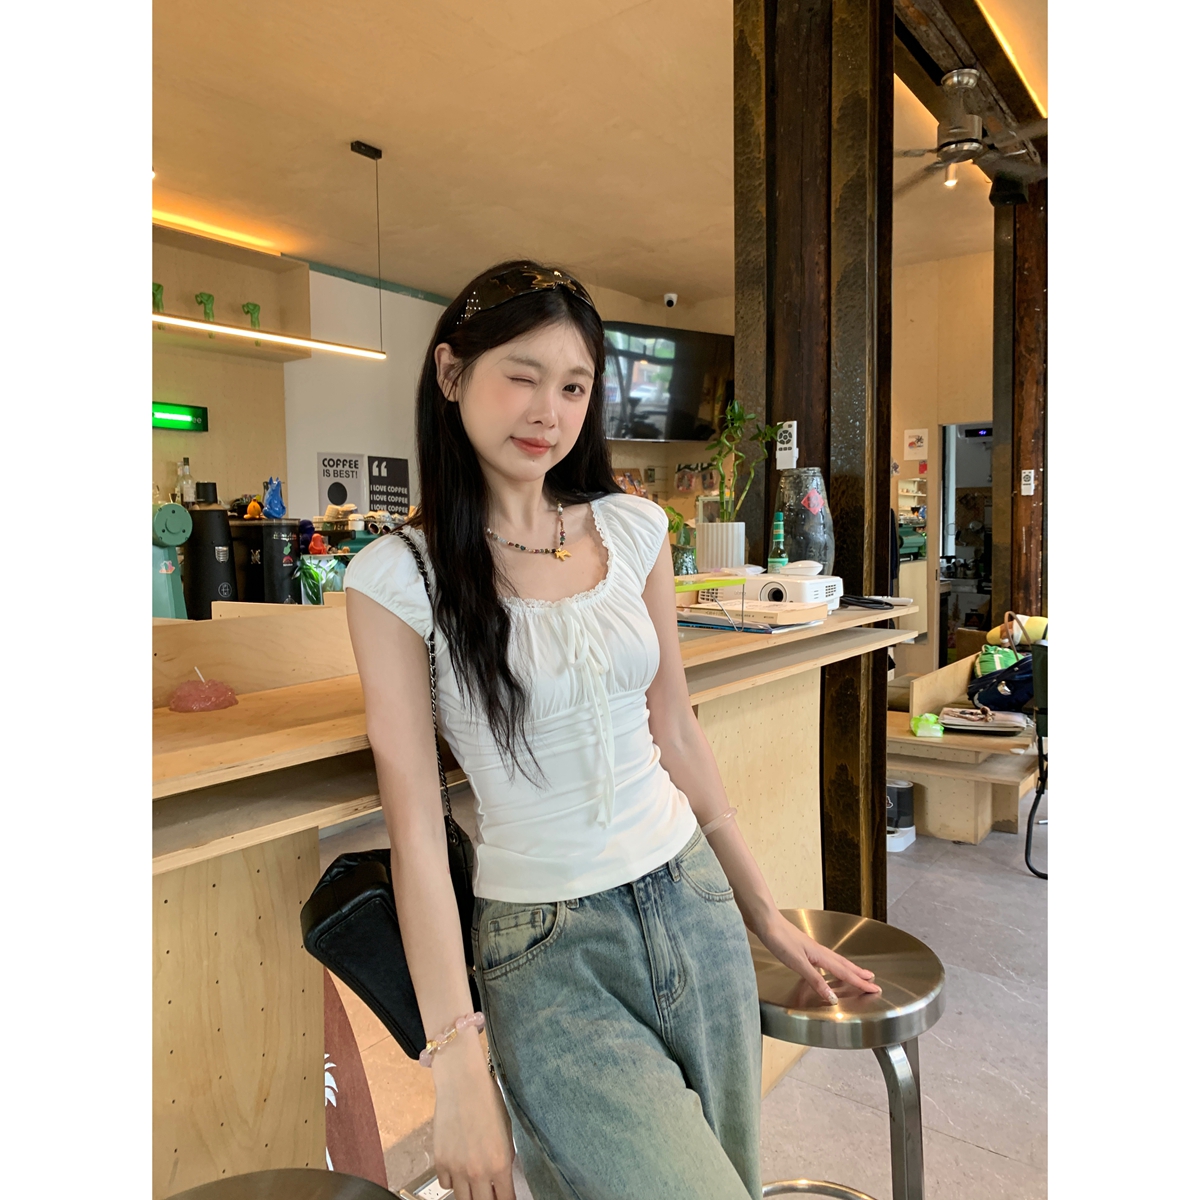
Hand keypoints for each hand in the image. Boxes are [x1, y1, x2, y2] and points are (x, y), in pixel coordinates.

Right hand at [432, 1036, 515, 1199]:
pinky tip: (458, 1168)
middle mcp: (478, 1172)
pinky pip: (446, 1184)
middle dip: (488, 1199)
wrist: (462, 1083)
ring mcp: (456, 1168)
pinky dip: (452, 1181)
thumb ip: (504, 1159)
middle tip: (489, 1191)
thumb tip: (502, 1177)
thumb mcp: (507, 1132)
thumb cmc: (489, 1101)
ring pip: (462, 1199)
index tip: (505, 1197)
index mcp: (500, 1163)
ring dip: (469, 1193)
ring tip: (474, 1181)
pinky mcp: (440, 1161)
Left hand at [756, 913, 881, 1005]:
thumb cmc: (779, 939)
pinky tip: (826, 966)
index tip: (875, 987)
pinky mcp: (801, 947)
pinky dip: (832, 964)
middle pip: (843, 964)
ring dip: (848, 968)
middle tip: (872, 980)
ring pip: (835, 960)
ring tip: (857, 973)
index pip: (844, 972)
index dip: (860, 982)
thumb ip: (815, 980)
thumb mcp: (797, 963)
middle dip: (858, 974)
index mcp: (820, 956)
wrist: (765, 920)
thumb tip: (832, 997)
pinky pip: (824, 958)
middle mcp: (818, 951)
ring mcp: (810, 948)